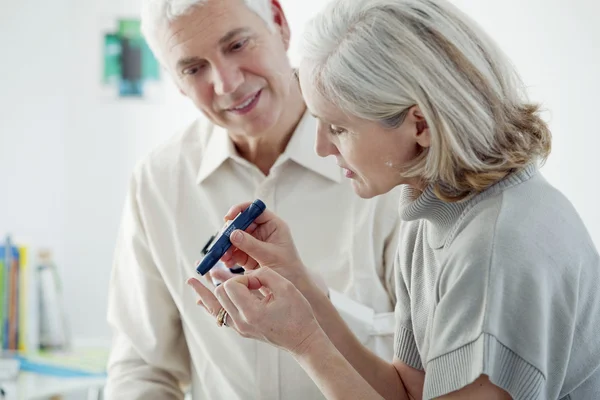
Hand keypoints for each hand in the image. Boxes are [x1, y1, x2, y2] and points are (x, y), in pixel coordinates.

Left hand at [187, 267, 323, 355]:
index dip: (242, 277)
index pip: (231, 286)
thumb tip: (248, 275)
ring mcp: (239, 328)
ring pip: (214, 307)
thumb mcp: (285, 287)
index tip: (258, 280)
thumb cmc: (298, 314)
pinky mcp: (241, 330)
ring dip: (205, 292)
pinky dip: (211, 306)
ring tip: (191, 281)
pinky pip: (220, 317)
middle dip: (230, 281)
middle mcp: (241, 322)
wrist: (303, 340)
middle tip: (247, 281)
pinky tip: (201, 299)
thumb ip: (264, 274)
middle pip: (219, 294)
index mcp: (252, 312)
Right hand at [220, 202, 313, 291]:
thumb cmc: (289, 269)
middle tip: (222, 242)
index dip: (241, 210)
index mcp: (273, 225)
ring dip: (226, 246)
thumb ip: (252, 245)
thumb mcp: (271, 255)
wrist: (292, 286)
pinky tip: (227, 262)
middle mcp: (262, 232)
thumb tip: (234, 234)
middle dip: (229, 232)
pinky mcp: (247, 255)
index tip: (229, 217)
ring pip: (234, 238)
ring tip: (224, 256)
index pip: (255, 210)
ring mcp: (254, 243)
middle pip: (241, 224)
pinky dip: (228, 256)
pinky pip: (234, 252)